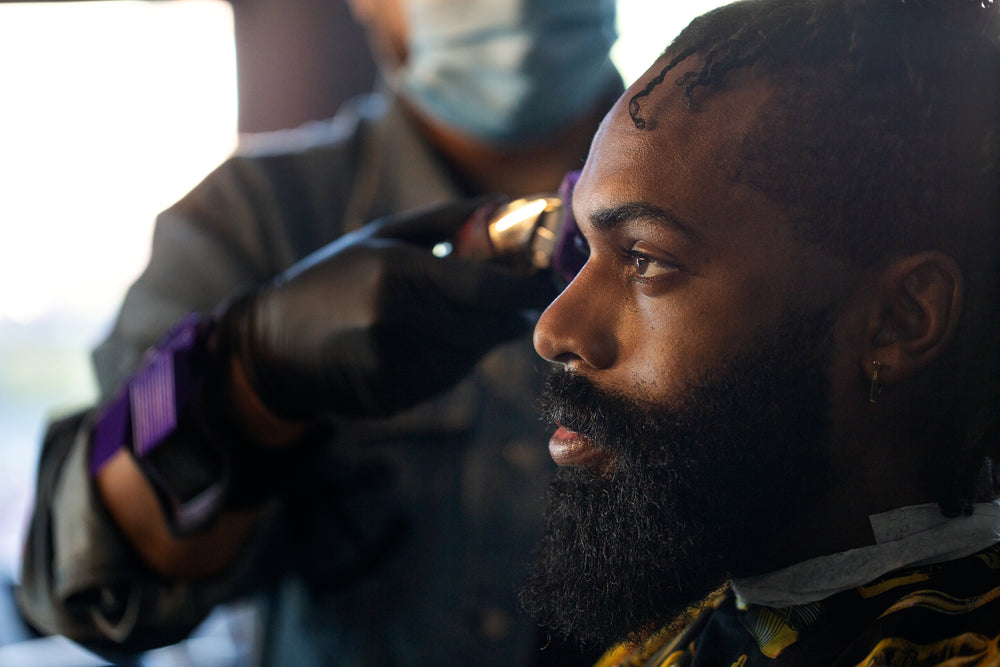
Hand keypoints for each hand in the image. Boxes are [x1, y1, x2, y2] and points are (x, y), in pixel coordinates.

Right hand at [220, 199, 555, 419]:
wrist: (272, 345)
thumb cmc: (330, 279)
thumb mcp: (380, 236)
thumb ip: (446, 221)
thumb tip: (505, 204)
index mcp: (394, 273)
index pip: (485, 289)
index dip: (525, 289)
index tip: (547, 283)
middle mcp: (395, 323)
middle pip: (485, 328)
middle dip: (507, 316)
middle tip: (514, 302)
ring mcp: (392, 366)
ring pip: (469, 357)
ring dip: (475, 339)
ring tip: (444, 319)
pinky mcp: (392, 398)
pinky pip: (445, 379)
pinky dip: (449, 361)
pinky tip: (420, 345)